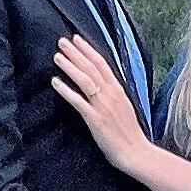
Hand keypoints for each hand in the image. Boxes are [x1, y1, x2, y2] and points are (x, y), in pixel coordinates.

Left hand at [49, 35, 152, 171]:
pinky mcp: (95, 119)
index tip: (76, 39)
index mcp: (118, 90)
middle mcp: (111, 94)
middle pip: (92, 68)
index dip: (88, 50)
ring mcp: (103, 106)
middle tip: (61, 41)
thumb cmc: (129, 133)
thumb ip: (113, 94)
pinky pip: (78, 101)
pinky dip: (66, 90)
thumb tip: (102, 84)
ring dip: (70, 66)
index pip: (102, 64)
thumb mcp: (124, 106)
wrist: (135, 152)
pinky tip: (55, 82)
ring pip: (85, 80)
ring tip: (57, 56)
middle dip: (76, 53)